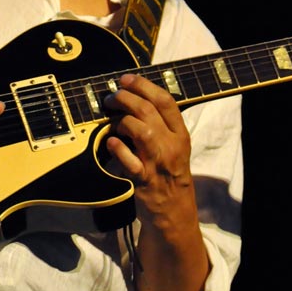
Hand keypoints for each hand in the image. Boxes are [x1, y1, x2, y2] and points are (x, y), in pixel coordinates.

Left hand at [103, 73, 196, 224]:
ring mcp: (158, 163)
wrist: (175, 211)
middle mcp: (172, 146)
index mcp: (181, 135)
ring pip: (141, 131)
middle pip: (149, 111)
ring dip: (122, 120)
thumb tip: (135, 99)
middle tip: (112, 97)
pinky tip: (110, 142)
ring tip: (112, 120)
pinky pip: (129, 161)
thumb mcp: (175, 147)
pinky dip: (117, 148)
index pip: (166, 101)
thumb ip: (161, 125)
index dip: (144, 85)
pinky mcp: (143, 181)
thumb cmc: (170, 175)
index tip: (126, 79)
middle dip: (126, 98)